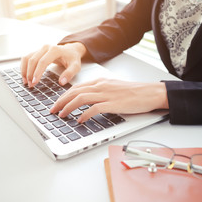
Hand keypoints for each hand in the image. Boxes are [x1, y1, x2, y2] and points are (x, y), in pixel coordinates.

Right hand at [20, 42, 86, 86]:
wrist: (71, 50)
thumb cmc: (72, 58)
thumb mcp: (76, 66)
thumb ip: (69, 74)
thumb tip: (61, 82)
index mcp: (55, 50)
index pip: (43, 61)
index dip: (37, 72)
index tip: (34, 82)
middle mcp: (46, 47)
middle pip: (33, 60)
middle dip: (30, 73)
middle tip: (30, 85)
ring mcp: (40, 49)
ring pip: (27, 58)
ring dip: (24, 70)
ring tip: (26, 82)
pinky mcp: (37, 52)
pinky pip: (26, 58)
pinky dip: (23, 67)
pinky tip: (25, 76)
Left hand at [50, 78, 168, 122]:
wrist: (149, 93)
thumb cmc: (133, 92)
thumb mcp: (113, 87)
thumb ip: (100, 91)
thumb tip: (87, 101)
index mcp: (100, 81)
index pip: (76, 87)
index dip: (64, 96)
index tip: (57, 103)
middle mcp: (101, 85)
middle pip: (74, 91)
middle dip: (60, 101)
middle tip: (52, 110)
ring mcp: (106, 94)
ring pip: (80, 98)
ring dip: (68, 107)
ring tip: (61, 115)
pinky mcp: (112, 104)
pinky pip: (93, 108)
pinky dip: (84, 114)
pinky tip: (79, 120)